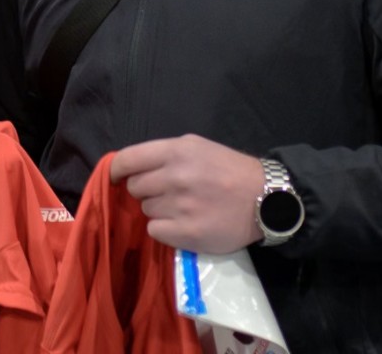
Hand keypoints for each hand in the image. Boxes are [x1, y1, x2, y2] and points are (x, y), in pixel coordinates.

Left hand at [110, 134, 265, 254]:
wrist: (266, 199)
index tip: (115, 178)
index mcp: (176, 151)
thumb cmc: (229, 170)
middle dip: (146, 190)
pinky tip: (183, 224)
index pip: (128, 160)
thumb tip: (130, 167)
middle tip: (167, 193)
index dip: (117, 170)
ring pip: (146, 210)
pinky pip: (155, 231)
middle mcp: (175, 176)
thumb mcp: (197, 147)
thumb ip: (164, 155)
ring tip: (182, 208)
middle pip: (135, 188)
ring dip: (158, 210)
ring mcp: (181, 206)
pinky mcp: (188, 233)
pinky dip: (165, 230)